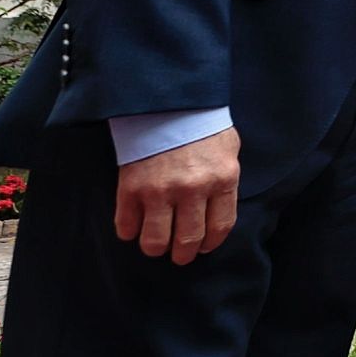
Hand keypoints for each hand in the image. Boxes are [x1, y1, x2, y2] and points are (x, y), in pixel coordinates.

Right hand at [114, 127, 239, 264]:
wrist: (167, 102)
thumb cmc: (202, 126)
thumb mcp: (228, 151)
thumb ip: (224, 182)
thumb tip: (217, 212)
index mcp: (222, 180)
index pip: (219, 228)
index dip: (210, 244)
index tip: (203, 247)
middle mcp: (192, 189)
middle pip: (187, 241)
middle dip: (184, 254)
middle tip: (179, 254)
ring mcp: (160, 190)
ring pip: (155, 242)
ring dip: (156, 248)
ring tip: (157, 243)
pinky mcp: (131, 188)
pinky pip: (126, 226)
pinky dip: (130, 232)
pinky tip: (136, 227)